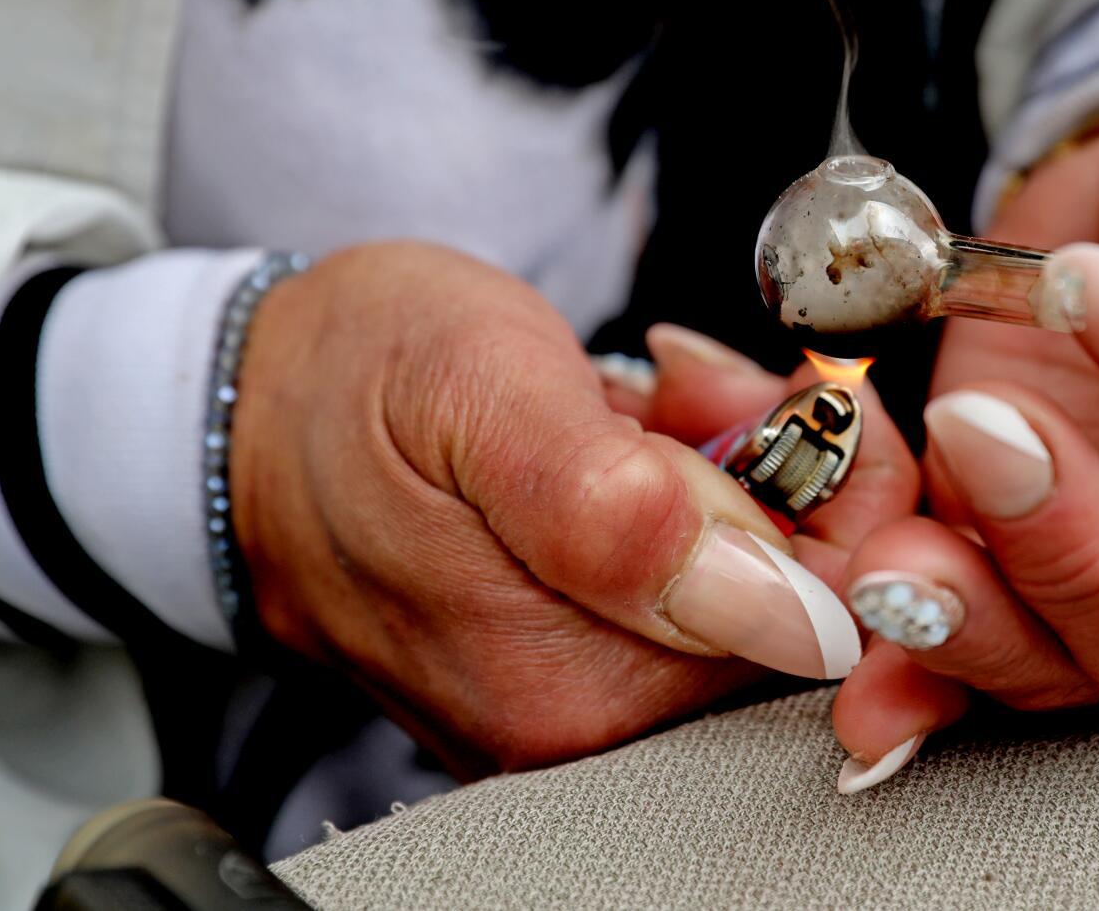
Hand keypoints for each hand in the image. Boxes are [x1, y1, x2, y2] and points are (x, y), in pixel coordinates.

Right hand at [231, 242, 914, 776]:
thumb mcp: (480, 393)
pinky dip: (696, 491)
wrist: (250, 402)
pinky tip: (637, 435)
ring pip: (753, 585)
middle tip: (705, 385)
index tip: (806, 401)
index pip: (815, 629)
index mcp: (570, 681)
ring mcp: (571, 695)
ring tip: (653, 398)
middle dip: (790, 473)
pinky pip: (697, 580)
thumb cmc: (353, 377)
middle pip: (795, 609)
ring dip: (740, 470)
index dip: (848, 499)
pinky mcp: (567, 656)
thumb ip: (616, 512)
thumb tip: (772, 601)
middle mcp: (578, 720)